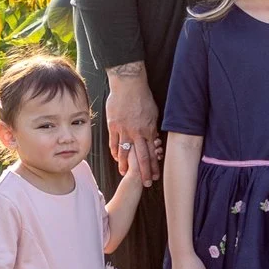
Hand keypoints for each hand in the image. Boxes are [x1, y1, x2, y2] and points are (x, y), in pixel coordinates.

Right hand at [105, 68, 158, 185]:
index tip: (155, 176)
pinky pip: (113, 142)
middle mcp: (137, 133)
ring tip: (125, 174)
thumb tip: (153, 138)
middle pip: (141, 157)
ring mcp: (124, 130)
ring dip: (125, 165)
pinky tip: (115, 159)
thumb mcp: (153, 113)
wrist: (128, 84)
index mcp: (148, 130)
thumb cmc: (142, 96)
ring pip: (125, 152)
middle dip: (144, 172)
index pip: (152, 152)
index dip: (153, 166)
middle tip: (146, 183)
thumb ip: (152, 127)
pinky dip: (114, 152)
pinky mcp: (113, 126)